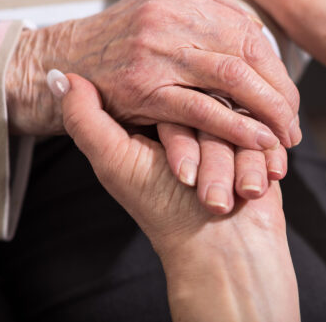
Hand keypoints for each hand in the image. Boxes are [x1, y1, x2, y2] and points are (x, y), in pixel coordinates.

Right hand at [5, 0, 299, 151]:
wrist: (56, 62)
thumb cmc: (114, 48)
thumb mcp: (157, 17)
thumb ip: (201, 22)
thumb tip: (254, 35)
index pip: (246, 29)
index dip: (276, 66)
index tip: (289, 95)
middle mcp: (169, 15)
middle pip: (246, 50)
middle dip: (279, 91)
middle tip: (294, 123)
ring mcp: (155, 49)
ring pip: (231, 76)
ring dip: (266, 110)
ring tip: (284, 138)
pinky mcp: (143, 86)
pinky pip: (201, 108)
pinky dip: (234, 126)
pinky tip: (257, 142)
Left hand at [54, 72, 299, 321]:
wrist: (224, 248)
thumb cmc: (165, 212)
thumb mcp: (115, 163)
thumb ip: (84, 118)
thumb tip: (59, 76)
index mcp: (155, 118)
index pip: (171, 99)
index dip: (179, 142)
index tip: (180, 179)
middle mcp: (192, 119)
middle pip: (208, 110)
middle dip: (210, 162)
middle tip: (200, 195)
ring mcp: (228, 128)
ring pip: (238, 122)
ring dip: (232, 170)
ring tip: (222, 202)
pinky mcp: (259, 139)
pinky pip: (265, 132)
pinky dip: (255, 168)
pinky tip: (250, 190)